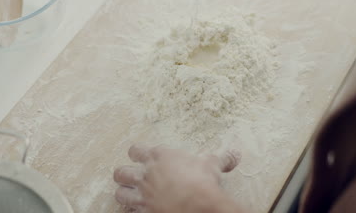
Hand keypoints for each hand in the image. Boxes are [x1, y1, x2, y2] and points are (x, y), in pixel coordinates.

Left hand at [113, 144, 243, 212]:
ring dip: (124, 193)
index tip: (142, 156)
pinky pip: (128, 210)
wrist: (199, 205)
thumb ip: (221, 158)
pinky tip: (137, 209)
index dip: (137, 153)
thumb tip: (235, 154)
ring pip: (120, 192)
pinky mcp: (144, 211)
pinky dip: (131, 210)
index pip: (136, 150)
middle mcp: (147, 174)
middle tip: (132, 176)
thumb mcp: (213, 165)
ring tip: (130, 194)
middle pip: (121, 172)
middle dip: (125, 174)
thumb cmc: (203, 180)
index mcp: (160, 156)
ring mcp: (143, 194)